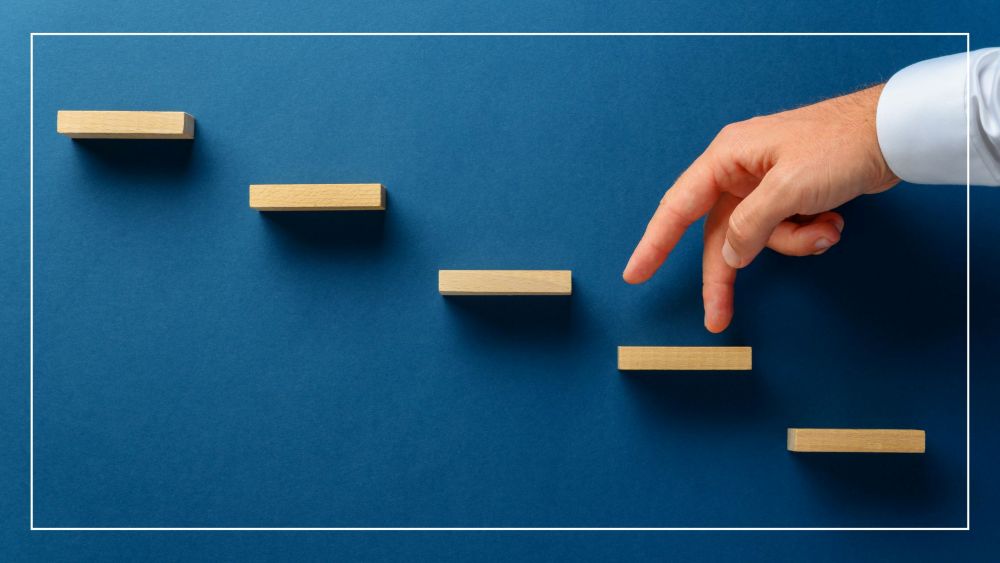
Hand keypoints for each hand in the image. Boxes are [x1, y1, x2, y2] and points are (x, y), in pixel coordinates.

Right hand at [623, 85, 899, 332]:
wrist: (893, 133)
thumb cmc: (838, 147)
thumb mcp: (788, 190)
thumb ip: (750, 226)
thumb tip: (728, 257)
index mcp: (727, 159)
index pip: (677, 207)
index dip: (653, 243)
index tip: (634, 274)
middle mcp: (739, 171)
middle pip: (718, 234)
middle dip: (727, 274)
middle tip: (718, 318)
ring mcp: (765, 184)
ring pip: (757, 236)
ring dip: (792, 243)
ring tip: (827, 230)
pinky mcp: (790, 194)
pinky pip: (783, 229)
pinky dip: (808, 233)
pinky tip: (834, 220)